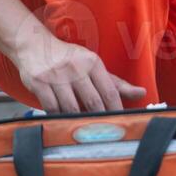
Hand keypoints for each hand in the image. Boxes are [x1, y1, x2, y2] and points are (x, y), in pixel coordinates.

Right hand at [15, 31, 145, 112]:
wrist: (34, 45)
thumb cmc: (69, 58)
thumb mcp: (93, 65)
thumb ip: (116, 82)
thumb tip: (141, 93)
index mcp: (93, 63)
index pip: (110, 90)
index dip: (116, 109)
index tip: (120, 121)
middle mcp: (76, 68)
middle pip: (93, 101)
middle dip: (99, 118)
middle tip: (103, 130)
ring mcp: (56, 76)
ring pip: (71, 108)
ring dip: (78, 119)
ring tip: (83, 125)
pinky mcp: (38, 83)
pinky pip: (51, 108)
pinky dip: (58, 116)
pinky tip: (62, 118)